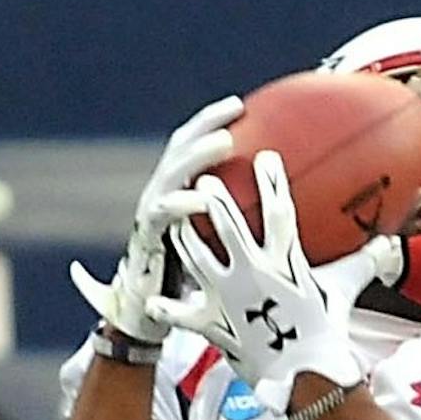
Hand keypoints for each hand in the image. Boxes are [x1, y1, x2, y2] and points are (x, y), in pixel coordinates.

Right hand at [71, 95, 242, 346]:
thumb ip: (232, 229)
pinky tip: (205, 198)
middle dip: (206, 124)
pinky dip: (183, 203)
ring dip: (197, 155)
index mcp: (176, 191)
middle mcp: (161, 194)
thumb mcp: (211, 249)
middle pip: (181, 147)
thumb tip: (274, 221)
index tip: (242, 106)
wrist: (146, 313)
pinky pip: (165, 215)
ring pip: (173, 173)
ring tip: (224, 143)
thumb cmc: (184, 280)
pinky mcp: (146, 238)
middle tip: (235, 110)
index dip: (213, 122)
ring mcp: (151, 213)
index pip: (193, 146)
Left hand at [161, 156, 398, 412]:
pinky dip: (170, 310)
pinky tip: (154, 301)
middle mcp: (254, 274)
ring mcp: (231, 300)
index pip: (279, 211)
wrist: (308, 378)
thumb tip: (388, 246)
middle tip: (206, 181)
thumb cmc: (326, 332)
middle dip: (216, 201)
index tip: (264, 156)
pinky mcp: (216, 326)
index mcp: (285, 261)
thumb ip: (360, 263)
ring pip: (199, 261)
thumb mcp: (343, 291)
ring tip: (175, 221)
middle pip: (230, 228)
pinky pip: (186, 316)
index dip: (272, 182)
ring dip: (185, 239)